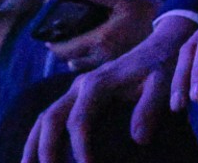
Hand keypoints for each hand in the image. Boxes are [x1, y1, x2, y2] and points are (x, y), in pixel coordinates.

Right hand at [23, 14, 194, 162]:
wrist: (161, 45)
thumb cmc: (163, 66)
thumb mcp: (164, 83)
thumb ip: (150, 107)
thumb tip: (138, 139)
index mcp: (98, 83)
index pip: (79, 120)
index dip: (80, 148)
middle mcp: (80, 85)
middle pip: (50, 117)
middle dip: (45, 149)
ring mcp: (76, 90)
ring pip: (44, 117)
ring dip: (34, 144)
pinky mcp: (79, 97)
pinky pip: (52, 116)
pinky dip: (41, 137)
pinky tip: (39, 157)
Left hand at [47, 0, 159, 70]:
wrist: (177, 31)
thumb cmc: (150, 13)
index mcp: (101, 40)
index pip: (66, 50)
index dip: (54, 46)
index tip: (48, 40)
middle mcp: (104, 58)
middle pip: (72, 62)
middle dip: (65, 53)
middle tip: (63, 41)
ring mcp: (114, 68)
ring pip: (85, 69)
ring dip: (78, 60)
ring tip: (80, 47)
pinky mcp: (123, 71)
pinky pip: (98, 71)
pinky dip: (91, 64)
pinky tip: (97, 53)